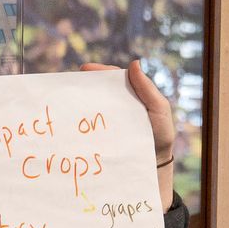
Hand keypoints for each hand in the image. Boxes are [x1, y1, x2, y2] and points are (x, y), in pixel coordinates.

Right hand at [84, 60, 176, 210]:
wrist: (154, 165)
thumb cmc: (160, 135)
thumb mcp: (159, 110)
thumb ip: (147, 89)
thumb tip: (134, 63)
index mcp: (131, 95)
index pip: (114, 78)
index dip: (100, 71)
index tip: (85, 69)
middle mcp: (117, 106)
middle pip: (99, 90)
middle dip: (84, 84)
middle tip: (73, 81)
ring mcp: (108, 121)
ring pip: (92, 107)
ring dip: (79, 102)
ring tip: (67, 98)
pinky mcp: (102, 137)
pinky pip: (89, 127)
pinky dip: (80, 122)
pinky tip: (70, 120)